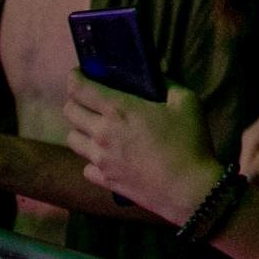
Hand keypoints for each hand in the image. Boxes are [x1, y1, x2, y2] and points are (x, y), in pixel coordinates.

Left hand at [63, 72, 221, 224]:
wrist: (187, 188)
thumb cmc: (189, 141)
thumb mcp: (187, 103)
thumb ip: (167, 83)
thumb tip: (155, 70)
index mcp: (119, 109)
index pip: (80, 88)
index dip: (75, 78)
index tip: (79, 74)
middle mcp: (101, 132)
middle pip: (69, 112)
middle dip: (75, 101)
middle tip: (91, 101)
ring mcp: (99, 158)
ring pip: (71, 138)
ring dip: (81, 129)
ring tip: (97, 129)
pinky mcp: (103, 179)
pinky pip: (85, 166)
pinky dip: (92, 159)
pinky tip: (108, 157)